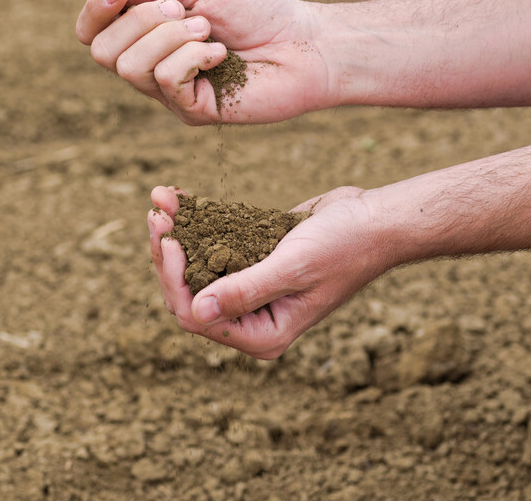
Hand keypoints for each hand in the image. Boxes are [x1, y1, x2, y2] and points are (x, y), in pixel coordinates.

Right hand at [76, 0, 331, 124]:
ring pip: (130, 66)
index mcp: (149, 36)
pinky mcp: (193, 112)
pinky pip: (166, 80)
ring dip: (171, 37)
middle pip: (103, 52)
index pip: (92, 33)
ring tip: (208, 32)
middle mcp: (153, 68)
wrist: (304, 43)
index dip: (94, 11)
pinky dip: (193, 56)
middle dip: (142, 21)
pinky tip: (221, 54)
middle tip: (188, 12)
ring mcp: (171, 94)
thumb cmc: (258, 12)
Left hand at [147, 185, 394, 358]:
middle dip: (168, 254)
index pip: (197, 317)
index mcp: (263, 333)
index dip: (174, 280)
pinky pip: (213, 246)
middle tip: (157, 214)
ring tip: (161, 199)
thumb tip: (197, 311)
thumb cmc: (344, 247)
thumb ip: (246, 291)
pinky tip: (178, 197)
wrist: (373, 220)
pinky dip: (194, 222)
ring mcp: (250, 287)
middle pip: (188, 292)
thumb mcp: (294, 269)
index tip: (170, 239)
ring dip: (176, 232)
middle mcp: (252, 316)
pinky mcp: (251, 259)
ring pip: (195, 266)